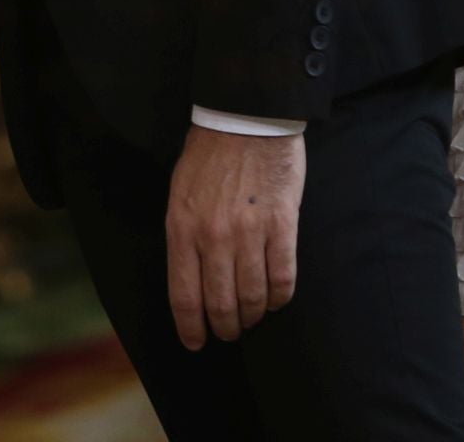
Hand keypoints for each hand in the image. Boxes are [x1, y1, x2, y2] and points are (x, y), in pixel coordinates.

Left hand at [165, 126, 304, 348]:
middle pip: (220, 304)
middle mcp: (213, 235)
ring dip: (252, 315)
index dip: (191, 327)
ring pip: (253, 298)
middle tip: (229, 332)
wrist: (245, 119)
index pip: (184, 294)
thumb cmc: (208, 155)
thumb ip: (184, 235)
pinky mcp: (282, 225)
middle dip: (225, 327)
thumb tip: (190, 279)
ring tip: (252, 316)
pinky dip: (279, 297)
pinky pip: (283, 279)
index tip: (196, 343)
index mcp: (182, 226)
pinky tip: (275, 297)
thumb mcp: (180, 192)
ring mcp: (249, 232)